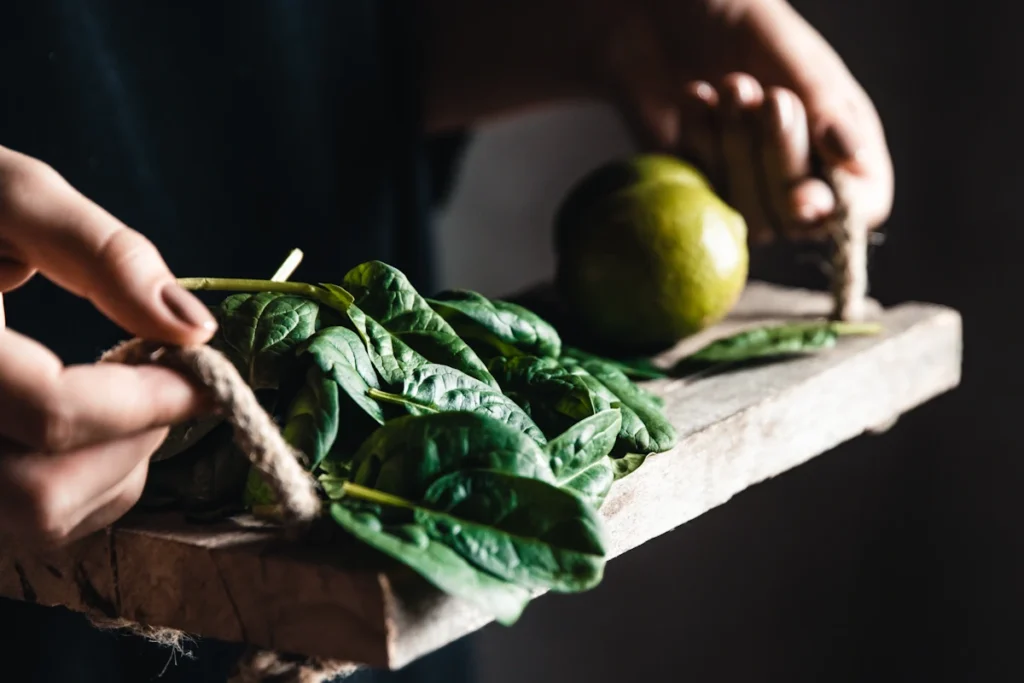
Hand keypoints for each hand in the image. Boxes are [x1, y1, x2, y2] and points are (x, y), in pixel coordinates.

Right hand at [0, 145, 216, 548]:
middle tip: (165, 382)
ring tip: (127, 397)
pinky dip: (84, 488)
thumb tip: (192, 327)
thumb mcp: (6, 195)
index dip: (147, 399)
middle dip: (132, 440)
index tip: (204, 371)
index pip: (51, 414)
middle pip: (41, 493)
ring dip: (115, 468)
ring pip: (36, 522)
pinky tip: (90, 428)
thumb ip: (101, 253)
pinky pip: (24, 524)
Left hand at [596, 0, 893, 243]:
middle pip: (797, 218)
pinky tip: (695, 95)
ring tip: (729, 85)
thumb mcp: (790, 52)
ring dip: (736, 149)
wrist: (660, 8)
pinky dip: (698, 144)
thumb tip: (851, 157)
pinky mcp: (694, 185)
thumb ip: (824, 105)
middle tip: (769, 96)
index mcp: (841, 138)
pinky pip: (700, 195)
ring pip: (747, 215)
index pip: (861, 206)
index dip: (837, 213)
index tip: (803, 198)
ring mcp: (742, 185)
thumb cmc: (739, 21)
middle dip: (780, 158)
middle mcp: (797, 171)